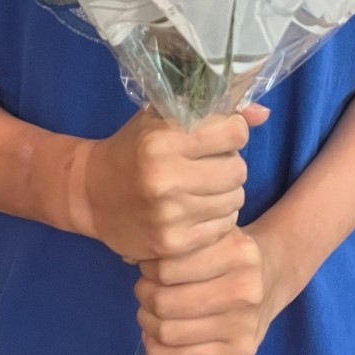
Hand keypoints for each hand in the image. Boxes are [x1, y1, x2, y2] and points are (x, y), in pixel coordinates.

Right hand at [74, 104, 269, 262]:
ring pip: (235, 199)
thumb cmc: (134, 148)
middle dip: (229, 164)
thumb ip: (216, 111)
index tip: (217, 136)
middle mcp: (164, 178)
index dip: (232, 132)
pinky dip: (217, 217)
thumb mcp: (165, 117)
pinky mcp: (171, 243)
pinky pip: (224, 226)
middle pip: (239, 169)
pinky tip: (196, 209)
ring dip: (226, 192)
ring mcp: (168, 214)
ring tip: (201, 187)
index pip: (235, 132)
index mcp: (162, 139)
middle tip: (207, 166)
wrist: (90, 193)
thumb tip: (264, 114)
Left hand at [135, 225, 287, 354]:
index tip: (150, 267)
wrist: (274, 275)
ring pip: (168, 332)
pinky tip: (157, 335)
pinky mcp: (240, 352)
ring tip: (151, 311)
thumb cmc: (230, 253)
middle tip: (146, 289)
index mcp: (238, 252)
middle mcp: (246, 290)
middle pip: (164, 302)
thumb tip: (130, 256)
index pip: (166, 267)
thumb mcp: (211, 234)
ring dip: (147, 321)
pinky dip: (156, 348)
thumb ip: (175, 244)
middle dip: (144, 295)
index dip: (147, 268)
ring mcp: (245, 325)